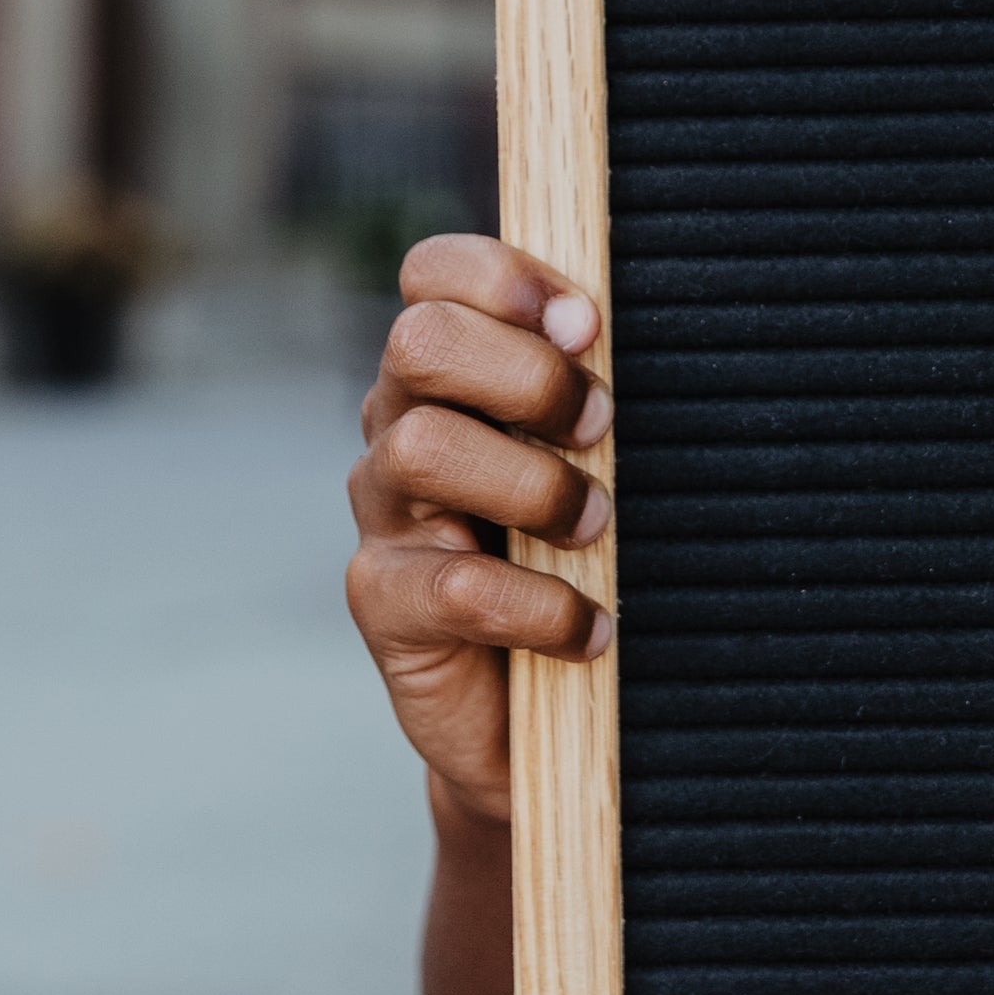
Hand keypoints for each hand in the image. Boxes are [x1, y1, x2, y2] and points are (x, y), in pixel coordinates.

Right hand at [347, 234, 617, 821]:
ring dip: (535, 486)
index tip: (587, 325)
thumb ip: (591, 395)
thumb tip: (610, 330)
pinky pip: (456, 583)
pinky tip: (590, 630)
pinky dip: (542, 607)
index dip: (502, 278)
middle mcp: (399, 426)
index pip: (433, 274)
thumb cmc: (578, 562)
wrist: (531, 720)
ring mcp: (383, 514)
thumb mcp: (592, 463)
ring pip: (424, 449)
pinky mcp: (383, 602)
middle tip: (601, 428)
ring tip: (596, 530)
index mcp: (448, 373)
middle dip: (528, 377)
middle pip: (419, 341)